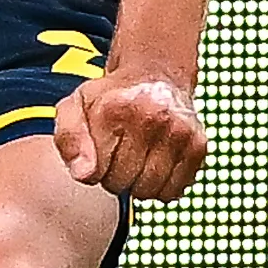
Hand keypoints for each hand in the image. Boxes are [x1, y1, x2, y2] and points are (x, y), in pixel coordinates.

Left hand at [55, 67, 206, 202]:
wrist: (156, 75)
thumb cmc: (110, 98)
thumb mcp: (75, 107)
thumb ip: (68, 139)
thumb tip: (84, 174)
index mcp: (116, 109)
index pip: (95, 173)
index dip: (92, 169)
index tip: (98, 150)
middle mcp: (153, 118)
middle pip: (121, 184)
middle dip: (113, 176)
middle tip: (117, 153)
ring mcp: (180, 133)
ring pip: (148, 192)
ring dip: (138, 184)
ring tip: (136, 158)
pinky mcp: (198, 146)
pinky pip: (173, 192)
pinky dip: (161, 187)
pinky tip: (155, 163)